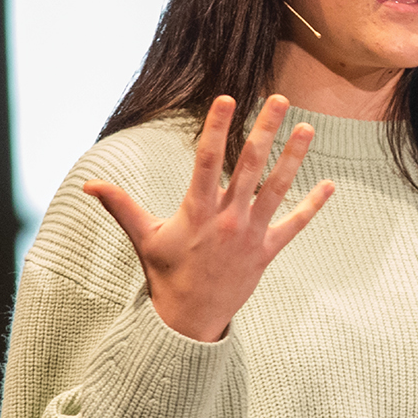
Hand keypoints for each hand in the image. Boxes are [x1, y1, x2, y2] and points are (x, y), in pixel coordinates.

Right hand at [83, 94, 334, 341]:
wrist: (190, 318)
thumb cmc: (166, 273)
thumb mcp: (143, 237)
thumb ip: (121, 205)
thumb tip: (88, 184)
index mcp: (197, 210)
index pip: (206, 160)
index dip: (216, 127)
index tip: (227, 98)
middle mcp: (227, 218)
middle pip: (249, 165)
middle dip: (265, 130)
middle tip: (280, 99)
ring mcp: (250, 234)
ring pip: (276, 189)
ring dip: (293, 157)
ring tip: (309, 129)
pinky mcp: (267, 251)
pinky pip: (294, 225)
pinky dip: (312, 205)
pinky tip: (330, 185)